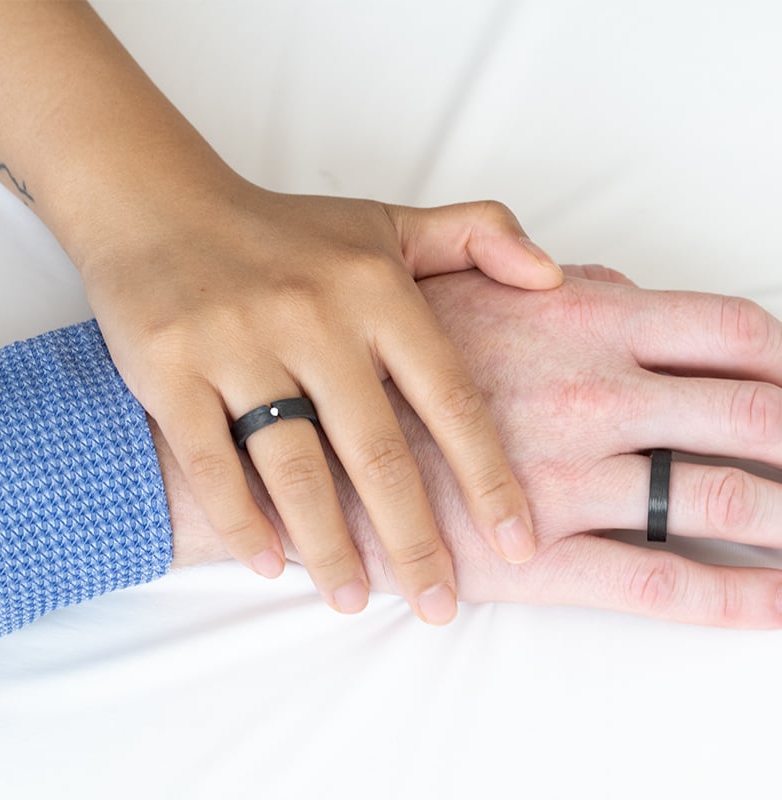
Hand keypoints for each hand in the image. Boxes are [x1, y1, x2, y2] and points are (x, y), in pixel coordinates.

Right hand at [82, 179, 561, 624]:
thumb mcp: (386, 223)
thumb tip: (554, 277)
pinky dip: (241, 522)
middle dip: (415, 541)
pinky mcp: (169, 369)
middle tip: (437, 605)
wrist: (159, 206)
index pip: (450, 398)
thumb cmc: (286, 232)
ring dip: (330, 549)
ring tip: (354, 600)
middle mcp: (313, 317)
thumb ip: (478, 236)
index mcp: (376, 290)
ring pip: (296, 471)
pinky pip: (212, 464)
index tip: (516, 543)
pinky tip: (270, 563)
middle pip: (378, 454)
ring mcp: (237, 344)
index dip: (489, 478)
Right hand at [382, 266, 780, 626]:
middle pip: (751, 414)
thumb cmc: (359, 350)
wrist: (286, 434)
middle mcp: (587, 392)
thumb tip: (600, 280)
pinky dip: (733, 597)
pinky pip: (658, 582)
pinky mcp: (532, 556)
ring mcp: (567, 476)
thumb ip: (520, 258)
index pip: (726, 329)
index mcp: (571, 318)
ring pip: (724, 499)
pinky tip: (775, 603)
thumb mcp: (428, 262)